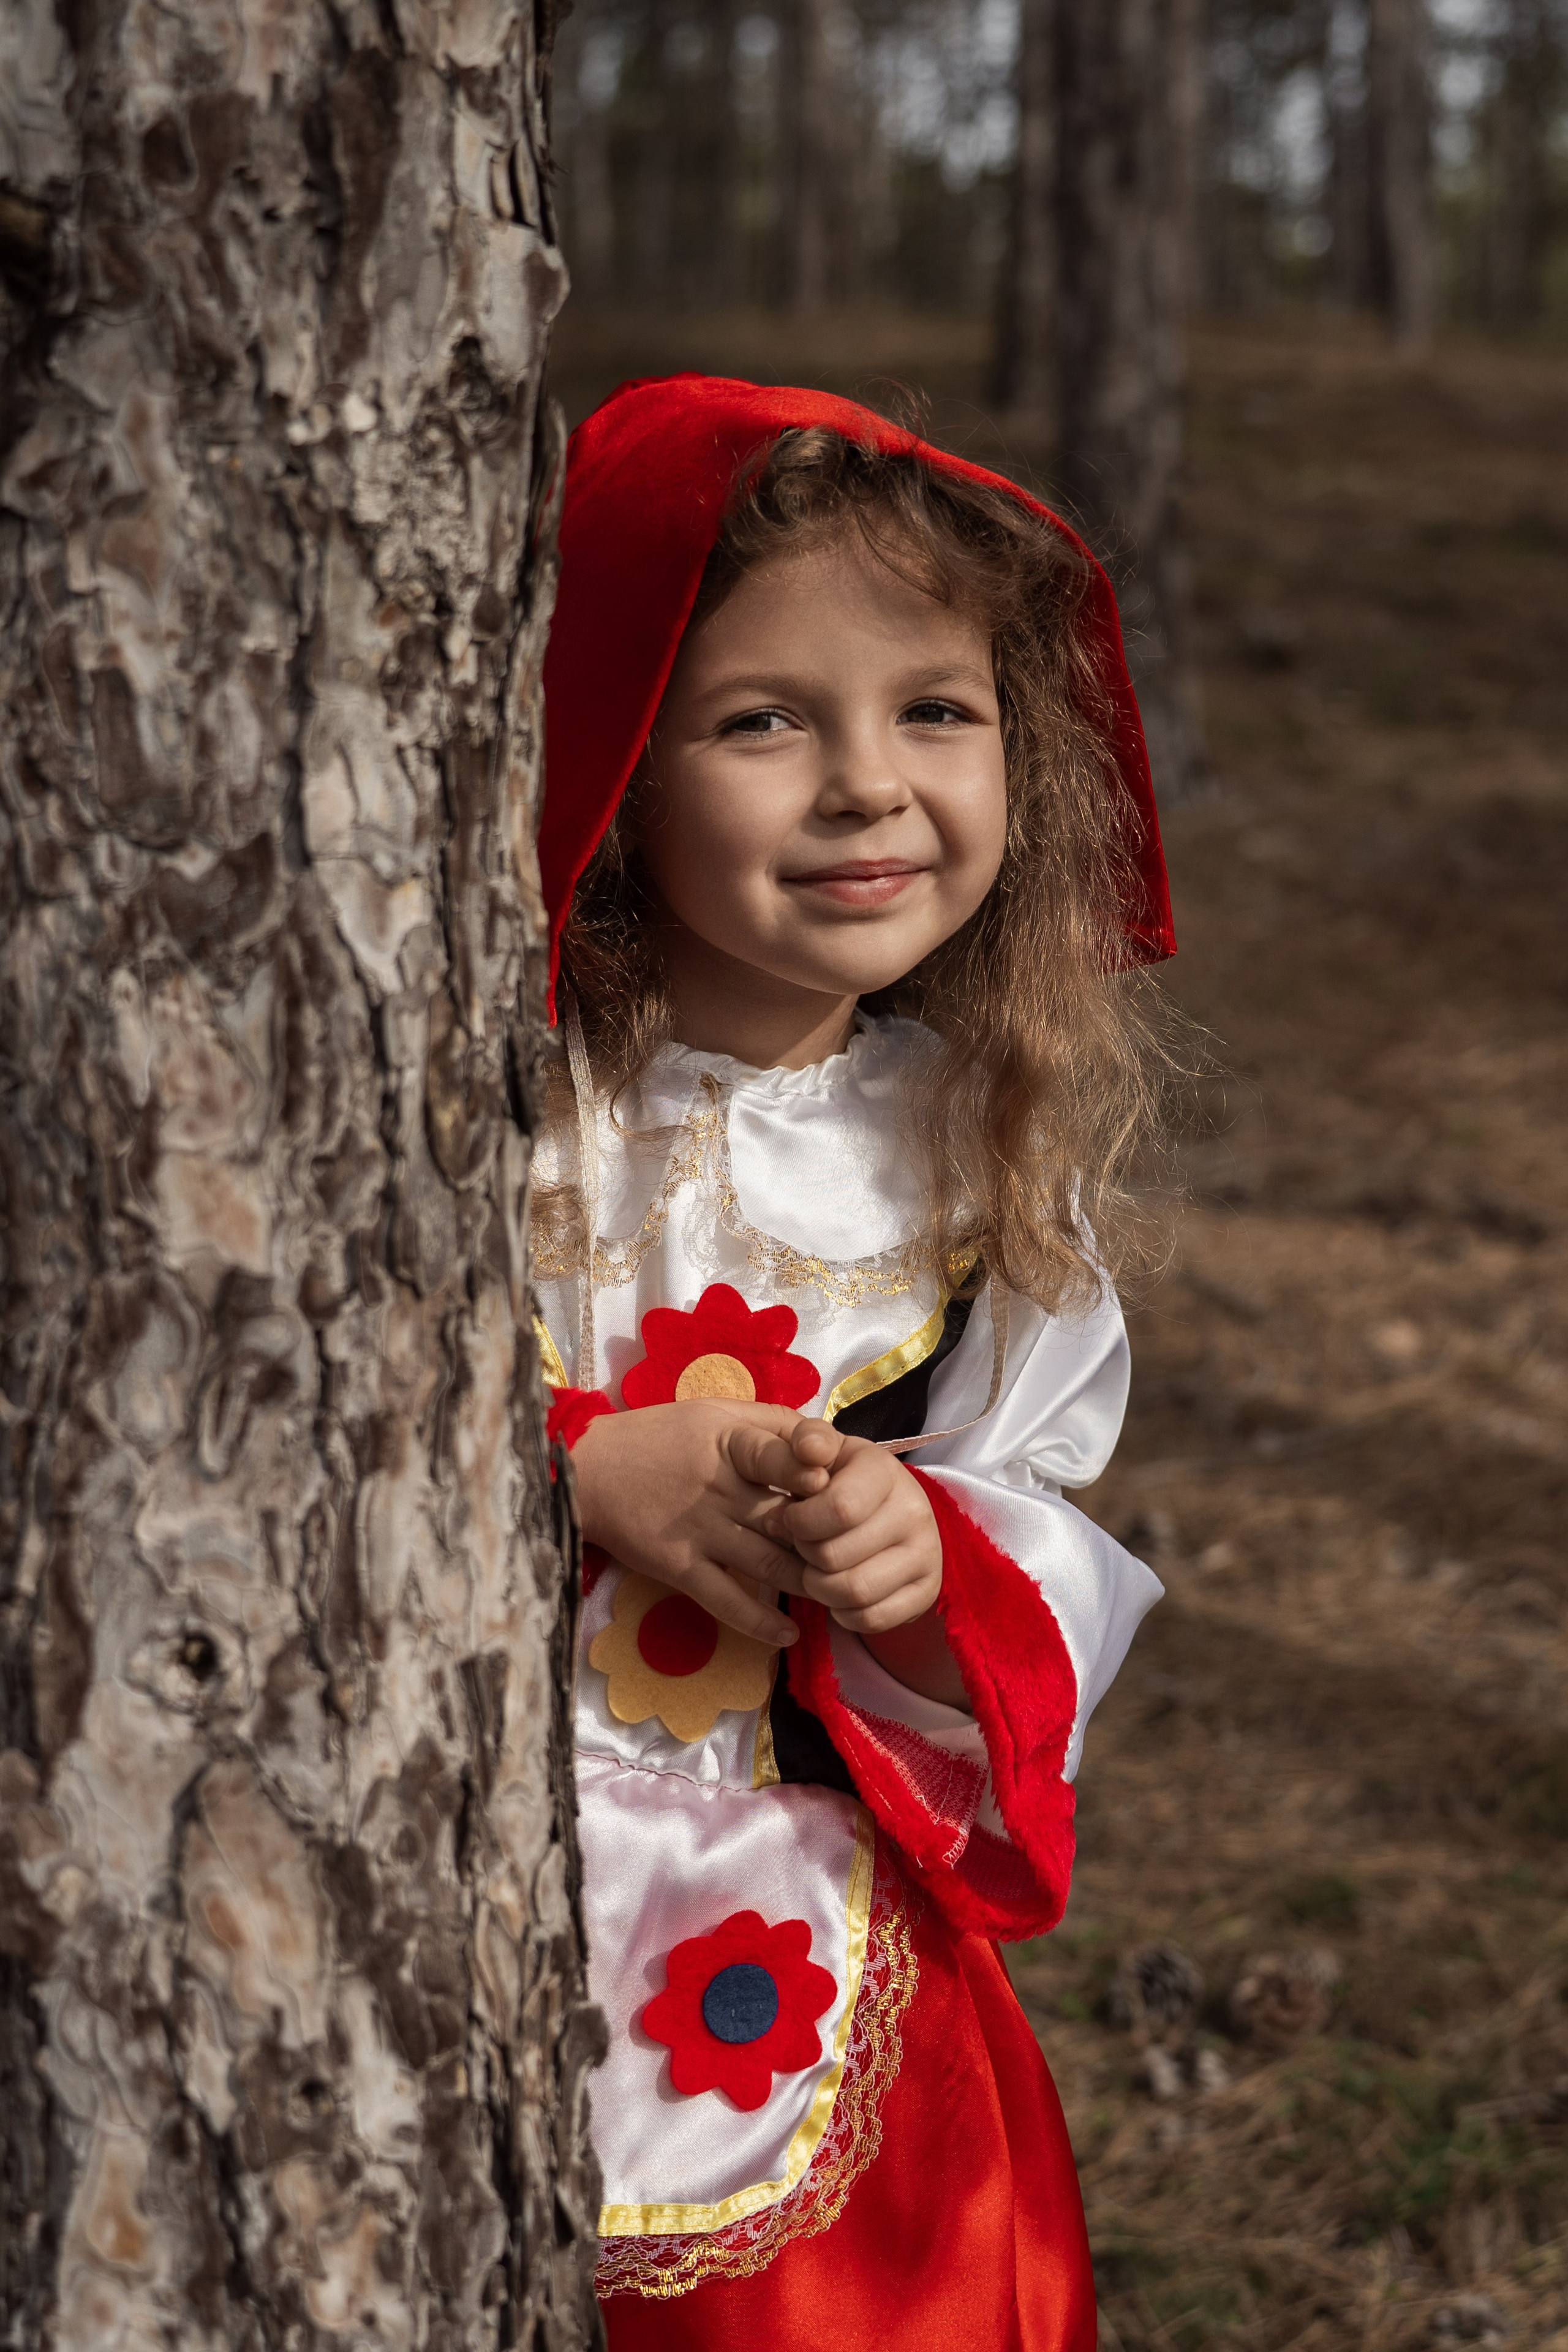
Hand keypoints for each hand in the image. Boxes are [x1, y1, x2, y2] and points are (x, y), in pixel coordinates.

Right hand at [571, 1401, 831, 1646]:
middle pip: (785, 1517)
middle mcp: (717, 1488)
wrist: (587, 1471)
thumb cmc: (660, 1437)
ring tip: (837, 1591)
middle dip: (826, 1539)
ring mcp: (699, 1531)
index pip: (782, 1458)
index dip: (817, 1472)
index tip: (838, 1487)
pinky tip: (789, 1632)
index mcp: (727, 1442)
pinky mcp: (679, 1566)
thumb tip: (827, 1442)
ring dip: (807, 1580)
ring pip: (768, 1563)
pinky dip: (761, 1621)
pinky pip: (727, 1601)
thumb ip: (770, 1424)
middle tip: (859, 1554)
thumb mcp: (715, 1413)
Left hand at [766, 1421, 941, 1633]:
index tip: (791, 1518)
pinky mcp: (927, 1592)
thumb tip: (809, 1449)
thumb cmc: (842, 1480)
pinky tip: (840, 1591)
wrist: (889, 1510)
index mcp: (885, 1471)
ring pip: (853, 1591)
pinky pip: (872, 1620)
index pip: (839, 1508)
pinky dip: (844, 1613)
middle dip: (806, 1555)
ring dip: (820, 1587)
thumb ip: (809, 1442)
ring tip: (818, 1570)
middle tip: (805, 1545)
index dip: (800, 1521)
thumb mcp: (826, 1453)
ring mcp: (927, 1554)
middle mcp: (915, 1511)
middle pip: (835, 1555)